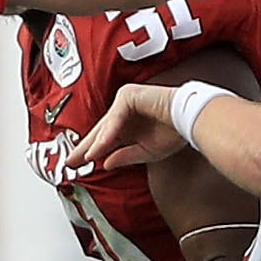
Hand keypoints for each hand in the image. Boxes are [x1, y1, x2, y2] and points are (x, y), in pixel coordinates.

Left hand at [76, 81, 190, 177]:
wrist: (191, 119)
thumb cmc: (174, 132)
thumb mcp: (145, 152)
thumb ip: (124, 156)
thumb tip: (105, 163)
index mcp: (128, 125)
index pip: (105, 139)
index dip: (91, 151)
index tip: (77, 165)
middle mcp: (124, 112)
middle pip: (99, 131)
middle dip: (84, 147)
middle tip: (70, 161)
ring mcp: (125, 102)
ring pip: (105, 126)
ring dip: (94, 144)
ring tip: (83, 159)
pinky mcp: (128, 96)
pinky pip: (114, 119)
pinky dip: (107, 135)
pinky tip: (98, 149)